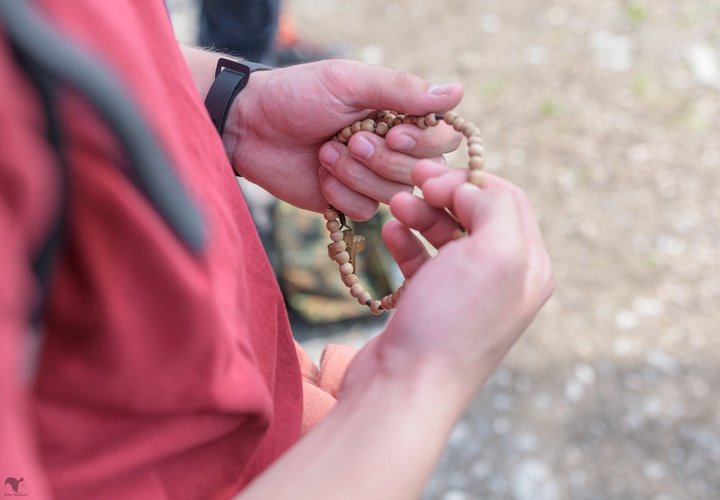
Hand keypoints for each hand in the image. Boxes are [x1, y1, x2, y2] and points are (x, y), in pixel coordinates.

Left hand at [224, 59, 463, 219]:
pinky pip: (366, 211)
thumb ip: (402, 90)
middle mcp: (393, 148)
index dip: (423, 144)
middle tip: (346, 139)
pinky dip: (341, 194)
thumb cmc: (297, 95)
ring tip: (325, 152)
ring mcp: (372, 177)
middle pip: (421, 172)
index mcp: (400, 116)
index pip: (443, 140)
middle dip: (381, 159)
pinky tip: (320, 175)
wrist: (250, 127)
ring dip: (355, 174)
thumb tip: (456, 92)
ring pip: (394, 194)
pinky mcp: (349, 201)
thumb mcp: (349, 82)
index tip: (391, 133)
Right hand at [343, 161, 553, 400]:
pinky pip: (424, 262)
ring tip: (395, 206)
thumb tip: (469, 190)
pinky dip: (408, 242)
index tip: (432, 175)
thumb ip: (495, 207)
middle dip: (443, 195)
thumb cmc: (452, 322)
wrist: (406, 388)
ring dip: (422, 214)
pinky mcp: (433, 308)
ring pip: (448, 237)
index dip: (471, 179)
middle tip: (409, 184)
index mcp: (531, 267)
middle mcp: (504, 281)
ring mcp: (468, 296)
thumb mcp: (493, 252)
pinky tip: (389, 233)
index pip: (509, 200)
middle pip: (476, 216)